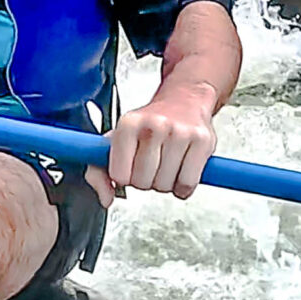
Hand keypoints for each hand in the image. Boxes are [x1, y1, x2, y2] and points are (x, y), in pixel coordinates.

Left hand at [85, 90, 217, 207]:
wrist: (184, 100)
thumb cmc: (147, 125)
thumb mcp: (116, 140)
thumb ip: (98, 171)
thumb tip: (106, 200)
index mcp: (128, 124)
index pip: (119, 175)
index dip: (125, 177)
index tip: (129, 167)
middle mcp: (154, 125)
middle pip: (142, 183)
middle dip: (145, 181)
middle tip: (150, 164)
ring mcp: (180, 133)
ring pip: (165, 185)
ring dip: (164, 183)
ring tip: (165, 163)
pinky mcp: (202, 142)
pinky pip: (188, 184)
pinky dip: (183, 186)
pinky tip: (180, 170)